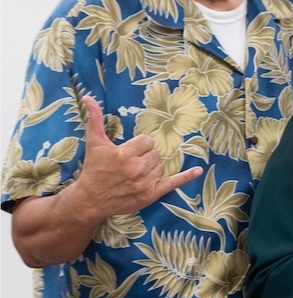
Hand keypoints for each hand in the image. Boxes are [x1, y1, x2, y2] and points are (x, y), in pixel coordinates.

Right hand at [72, 94, 202, 219]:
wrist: (90, 200)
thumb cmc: (94, 169)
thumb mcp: (94, 143)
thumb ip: (94, 119)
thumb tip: (88, 97)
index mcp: (124, 154)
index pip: (147, 141)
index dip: (138, 146)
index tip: (127, 153)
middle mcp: (136, 168)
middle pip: (155, 153)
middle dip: (144, 157)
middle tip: (129, 165)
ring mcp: (145, 183)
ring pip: (161, 166)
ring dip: (151, 168)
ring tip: (134, 174)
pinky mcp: (151, 194)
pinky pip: (173, 183)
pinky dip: (187, 177)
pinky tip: (198, 170)